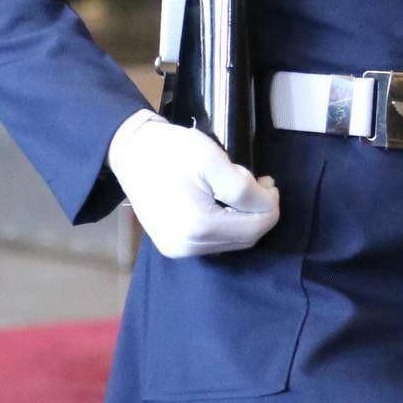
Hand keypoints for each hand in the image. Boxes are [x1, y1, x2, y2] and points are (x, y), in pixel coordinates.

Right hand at [107, 110, 279, 259]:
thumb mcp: (212, 159)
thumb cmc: (172, 151)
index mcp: (199, 227)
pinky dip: (228, 224)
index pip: (255, 227)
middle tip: (260, 184)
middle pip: (245, 238)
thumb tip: (267, 205)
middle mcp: (188, 248)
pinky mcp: (173, 247)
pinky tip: (225, 203)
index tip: (269, 181)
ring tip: (243, 191)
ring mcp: (178, 251)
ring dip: (245, 219)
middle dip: (259, 212)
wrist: (132, 153)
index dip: (270, 205)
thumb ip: (243, 188)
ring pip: (231, 242)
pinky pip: (214, 242)